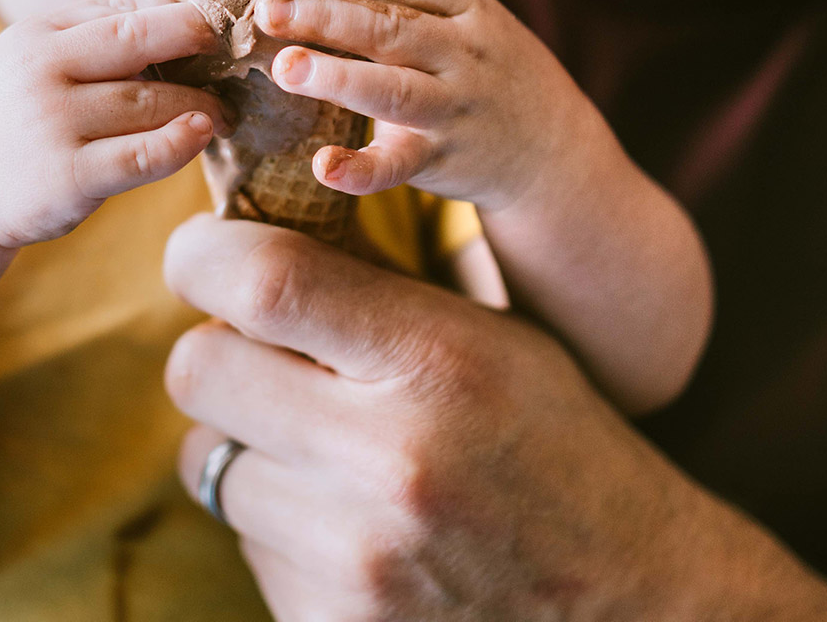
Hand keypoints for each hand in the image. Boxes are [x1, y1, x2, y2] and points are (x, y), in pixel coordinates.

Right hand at [0, 0, 229, 246]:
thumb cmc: (17, 113)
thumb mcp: (38, 56)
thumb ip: (95, 26)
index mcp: (37, 34)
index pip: (123, 14)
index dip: (180, 18)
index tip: (219, 30)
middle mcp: (39, 72)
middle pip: (137, 42)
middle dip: (196, 43)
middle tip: (237, 57)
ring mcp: (51, 124)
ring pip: (147, 102)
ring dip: (199, 105)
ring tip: (223, 112)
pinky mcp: (66, 178)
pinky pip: (140, 155)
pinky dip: (179, 143)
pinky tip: (200, 135)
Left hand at [161, 215, 826, 621]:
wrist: (625, 599)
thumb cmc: (553, 446)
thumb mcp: (491, 341)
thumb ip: (371, 293)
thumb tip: (239, 241)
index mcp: (440, 364)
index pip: (265, 281)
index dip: (205, 254)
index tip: (203, 253)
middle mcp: (391, 461)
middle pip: (200, 368)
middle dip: (217, 349)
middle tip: (260, 353)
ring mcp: (355, 558)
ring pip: (207, 458)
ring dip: (245, 442)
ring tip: (324, 449)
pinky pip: (243, 540)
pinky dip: (276, 522)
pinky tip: (347, 520)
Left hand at [256, 0, 625, 210]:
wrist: (553, 151)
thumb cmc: (488, 73)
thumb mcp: (469, 21)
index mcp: (466, 9)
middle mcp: (461, 55)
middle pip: (390, 28)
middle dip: (327, 16)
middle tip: (268, 9)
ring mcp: (452, 109)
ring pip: (393, 90)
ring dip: (338, 77)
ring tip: (286, 67)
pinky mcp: (441, 160)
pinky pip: (399, 167)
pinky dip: (361, 170)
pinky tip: (323, 168)